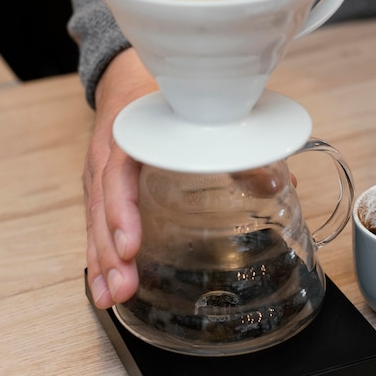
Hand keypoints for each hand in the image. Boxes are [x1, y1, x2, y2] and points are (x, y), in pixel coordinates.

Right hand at [83, 50, 296, 307]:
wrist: (129, 77)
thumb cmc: (164, 99)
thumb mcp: (197, 114)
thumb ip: (234, 146)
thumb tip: (281, 182)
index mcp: (129, 135)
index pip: (118, 172)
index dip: (123, 209)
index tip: (131, 244)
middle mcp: (108, 156)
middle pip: (102, 206)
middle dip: (111, 251)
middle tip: (124, 288)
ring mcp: (102, 174)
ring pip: (94, 220)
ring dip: (102, 262)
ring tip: (111, 297)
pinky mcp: (103, 188)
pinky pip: (95, 223)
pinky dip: (99, 255)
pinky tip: (104, 285)